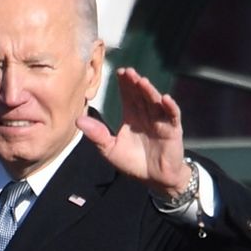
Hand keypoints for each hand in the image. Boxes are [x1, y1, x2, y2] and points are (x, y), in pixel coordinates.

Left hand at [76, 67, 191, 199]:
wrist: (154, 179)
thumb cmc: (133, 162)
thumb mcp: (110, 149)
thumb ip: (97, 134)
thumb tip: (77, 120)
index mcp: (132, 117)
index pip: (128, 96)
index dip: (124, 84)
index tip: (118, 72)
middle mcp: (146, 115)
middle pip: (141, 95)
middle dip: (134, 83)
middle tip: (128, 71)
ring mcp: (161, 121)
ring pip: (155, 102)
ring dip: (149, 91)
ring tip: (142, 81)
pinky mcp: (173, 130)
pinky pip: (172, 116)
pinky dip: (170, 107)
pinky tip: (165, 99)